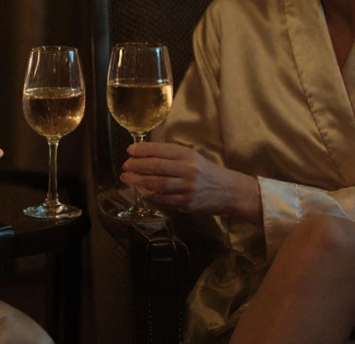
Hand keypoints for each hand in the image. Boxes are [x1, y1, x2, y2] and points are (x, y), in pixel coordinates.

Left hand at [120, 141, 261, 221]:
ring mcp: (187, 188)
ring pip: (157, 184)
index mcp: (188, 155)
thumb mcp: (193, 158)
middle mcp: (188, 170)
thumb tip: (144, 155)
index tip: (129, 151)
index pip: (161, 150)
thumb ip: (172, 156)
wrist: (229, 190)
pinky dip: (150, 195)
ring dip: (138, 181)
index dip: (142, 150)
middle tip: (125, 166)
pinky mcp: (187, 203)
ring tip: (126, 179)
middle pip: (156, 167)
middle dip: (137, 166)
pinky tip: (142, 192)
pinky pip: (164, 199)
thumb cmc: (207, 172)